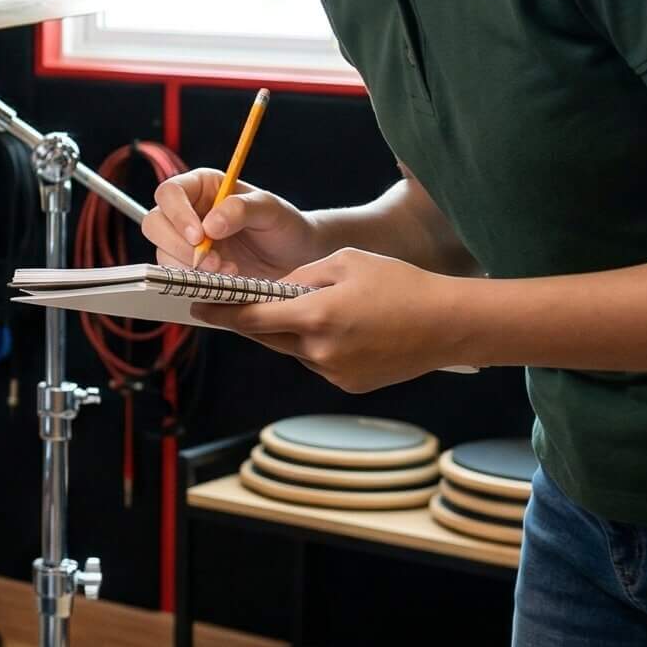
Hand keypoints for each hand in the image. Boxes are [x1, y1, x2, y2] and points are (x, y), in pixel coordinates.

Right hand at [147, 168, 325, 276]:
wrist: (297, 259)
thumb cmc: (285, 225)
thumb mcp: (270, 210)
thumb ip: (240, 209)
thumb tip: (210, 225)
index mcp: (201, 187)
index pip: (170, 193)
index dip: (177, 214)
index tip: (199, 236)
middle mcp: (187, 212)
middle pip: (156, 223)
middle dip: (179, 246)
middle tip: (212, 263)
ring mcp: (185, 242)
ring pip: (162, 252)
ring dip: (188, 267)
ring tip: (227, 272)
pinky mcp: (190, 268)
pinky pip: (175, 275)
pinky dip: (194, 281)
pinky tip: (223, 280)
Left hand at [197, 247, 472, 391]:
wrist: (450, 324)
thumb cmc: (400, 284)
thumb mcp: (344, 262)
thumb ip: (301, 275)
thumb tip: (274, 288)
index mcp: (316, 316)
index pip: (253, 317)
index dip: (221, 312)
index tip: (196, 306)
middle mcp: (320, 351)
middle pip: (267, 336)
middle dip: (250, 320)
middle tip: (231, 304)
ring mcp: (335, 372)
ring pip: (292, 350)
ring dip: (286, 332)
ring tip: (298, 309)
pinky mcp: (350, 384)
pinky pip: (316, 361)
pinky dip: (312, 345)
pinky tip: (333, 328)